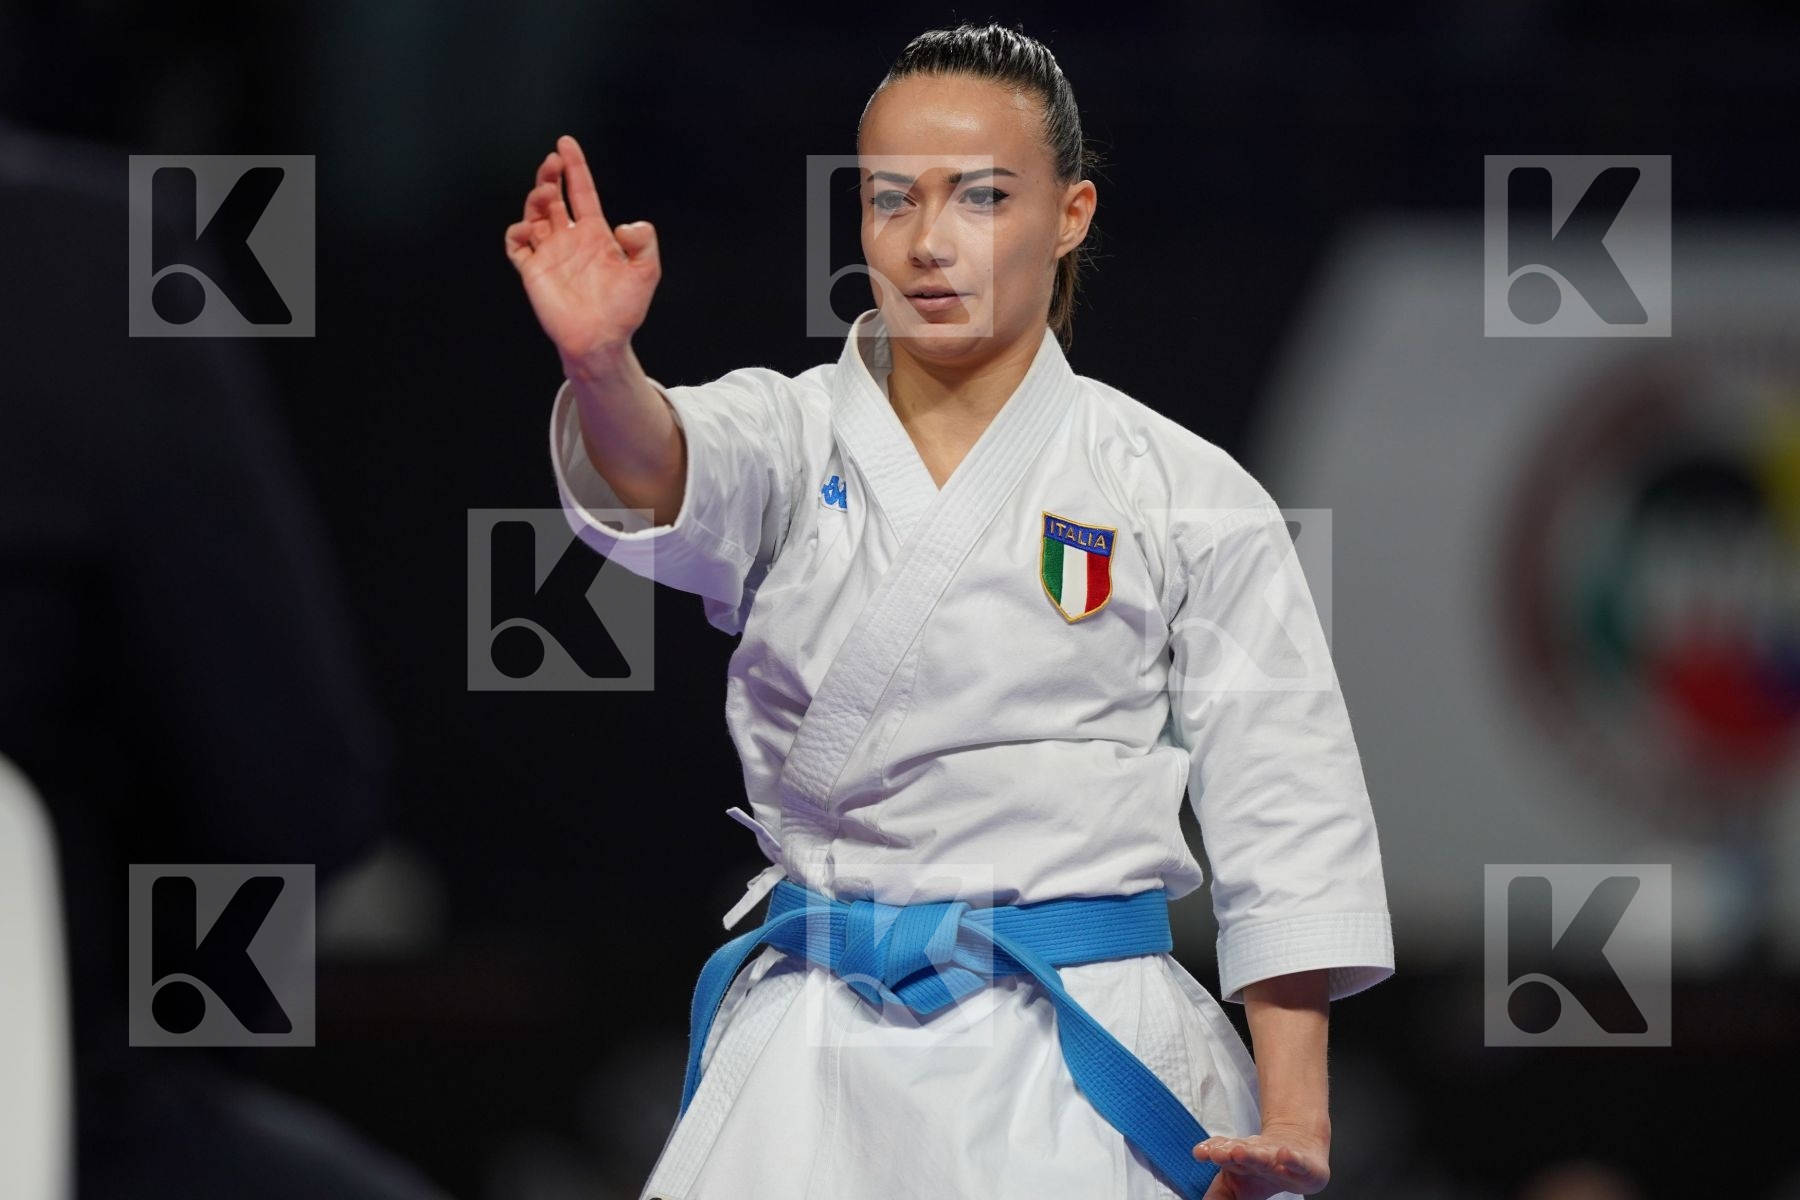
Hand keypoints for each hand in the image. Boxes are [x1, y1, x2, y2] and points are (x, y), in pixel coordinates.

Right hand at [504, 134, 661, 368]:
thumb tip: (628, 224)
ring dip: (536, 198)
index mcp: (594, 233)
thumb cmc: (623, 309)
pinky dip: (517, 232)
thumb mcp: (646, 272)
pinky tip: (529, 229)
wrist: (601, 340)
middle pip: (553, 196)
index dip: (575, 167)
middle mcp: (568, 238)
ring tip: (547, 195)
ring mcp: (549, 253)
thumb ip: (644, 243)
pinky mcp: (532, 271)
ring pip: (533, 214)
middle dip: (550, 176)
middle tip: (552, 164)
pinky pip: (516, 245)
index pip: (582, 191)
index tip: (566, 143)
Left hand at [1193, 1122, 1329, 1197]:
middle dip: (1226, 1152)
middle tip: (1216, 1154)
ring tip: (1238, 1152)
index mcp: (1237, 1159)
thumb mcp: (1236, 1188)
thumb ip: (1218, 1197)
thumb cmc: (1262, 1172)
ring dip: (1251, 1154)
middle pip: (1239, 1151)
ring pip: (1263, 1155)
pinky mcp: (1302, 1164)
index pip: (1221, 1151)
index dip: (1210, 1150)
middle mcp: (1255, 1154)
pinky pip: (1296, 1161)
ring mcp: (1278, 1158)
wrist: (1298, 1149)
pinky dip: (1291, 1159)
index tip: (1199, 1152)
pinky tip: (1284, 1155)